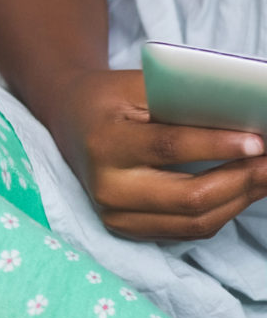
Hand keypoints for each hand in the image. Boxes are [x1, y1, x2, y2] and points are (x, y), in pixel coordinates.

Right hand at [54, 67, 266, 240]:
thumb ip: (181, 102)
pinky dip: (223, 212)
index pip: (168, 148)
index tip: (258, 141)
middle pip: (189, 198)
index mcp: (105, 142)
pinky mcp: (127, 230)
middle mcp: (107, 186)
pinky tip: (242, 190)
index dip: (217, 146)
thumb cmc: (110, 98)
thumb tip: (244, 122)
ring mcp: (115, 214)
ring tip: (265, 176)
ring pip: (196, 222)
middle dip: (240, 181)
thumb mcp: (136, 87)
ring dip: (240, 200)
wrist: (69, 121)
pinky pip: (188, 231)